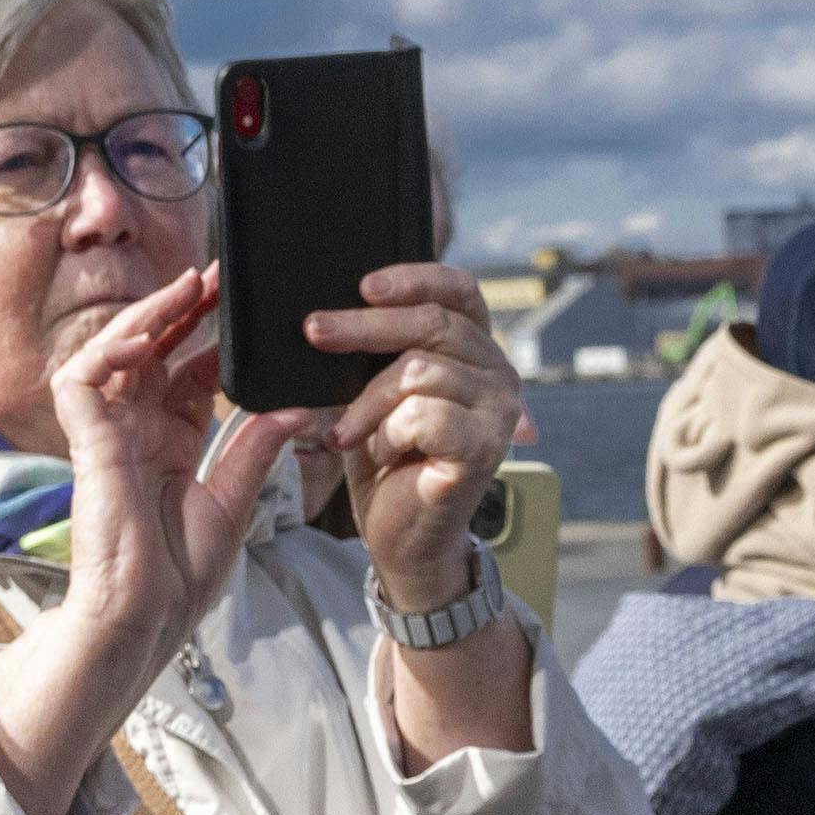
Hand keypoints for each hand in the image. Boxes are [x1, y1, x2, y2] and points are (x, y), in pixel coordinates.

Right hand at [0, 269, 285, 814]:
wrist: (145, 619)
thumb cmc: (178, 576)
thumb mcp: (232, 501)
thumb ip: (255, 449)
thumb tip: (296, 407)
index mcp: (167, 443)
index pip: (186, 371)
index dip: (210, 335)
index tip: (242, 306)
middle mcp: (133, 432)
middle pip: (152, 350)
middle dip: (180, 309)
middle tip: (214, 275)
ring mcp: (106, 435)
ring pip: (113, 351)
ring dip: (147, 315)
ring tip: (184, 289)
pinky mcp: (85, 444)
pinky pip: (83, 378)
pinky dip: (110, 350)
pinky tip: (146, 336)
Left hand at [296, 262, 538, 767]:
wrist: (399, 536)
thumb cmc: (386, 461)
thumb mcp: (374, 389)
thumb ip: (375, 348)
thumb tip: (329, 309)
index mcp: (475, 348)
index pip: (458, 290)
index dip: (414, 278)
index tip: (362, 285)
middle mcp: (498, 373)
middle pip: (432, 323)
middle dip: (364, 326)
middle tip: (315, 331)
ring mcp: (499, 411)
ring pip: (420, 371)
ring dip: (369, 403)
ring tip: (350, 433)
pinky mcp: (486, 449)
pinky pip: (426, 416)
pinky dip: (389, 434)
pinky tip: (383, 454)